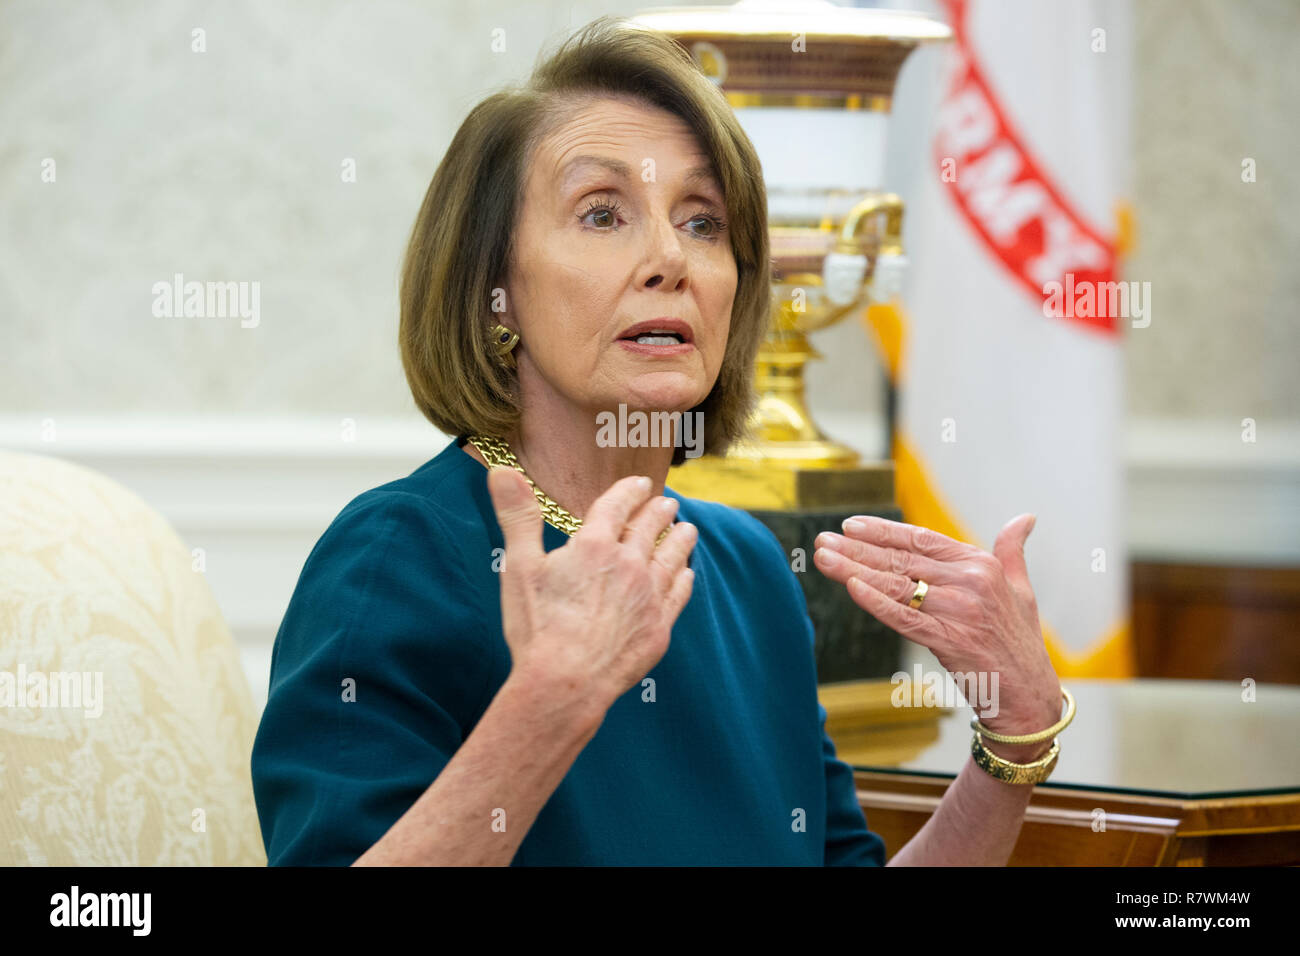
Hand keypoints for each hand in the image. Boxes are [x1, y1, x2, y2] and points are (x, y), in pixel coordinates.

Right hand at [486, 466, 697, 714]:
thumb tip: (503, 470)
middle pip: (649, 528)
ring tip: (687, 529)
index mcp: (594, 546)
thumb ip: (517, 516)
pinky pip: (678, 594)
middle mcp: (629, 564)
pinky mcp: (659, 627)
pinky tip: (687, 573)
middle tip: (667, 503)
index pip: (617, 506)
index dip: (629, 491)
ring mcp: (649, 596)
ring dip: (680, 540)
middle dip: (659, 512)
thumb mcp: (519, 566)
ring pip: (672, 557)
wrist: (566, 682)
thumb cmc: (537, 627)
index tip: (640, 483)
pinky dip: (684, 579)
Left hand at [813, 513, 1061, 762]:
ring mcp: (960, 611)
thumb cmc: (1020, 644)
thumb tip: (1025, 518)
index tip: (849, 525)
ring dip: (854, 569)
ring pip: (896, 585)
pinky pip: (904, 618)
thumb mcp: (1022, 591)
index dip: (883, 531)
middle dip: (857, 549)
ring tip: (823, 557)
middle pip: (901, 560)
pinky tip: (851, 588)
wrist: (1030, 699)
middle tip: (823, 540)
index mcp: (982, 565)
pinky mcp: (949, 641)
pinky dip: (877, 602)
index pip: (922, 539)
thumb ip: (1013, 552)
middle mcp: (970, 582)